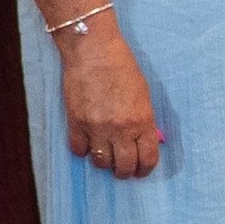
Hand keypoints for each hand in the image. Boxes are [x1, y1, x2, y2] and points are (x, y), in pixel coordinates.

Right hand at [60, 16, 161, 178]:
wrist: (93, 51)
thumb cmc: (122, 67)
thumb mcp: (143, 95)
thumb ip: (144, 120)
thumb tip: (143, 140)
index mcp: (142, 121)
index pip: (147, 158)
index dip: (145, 169)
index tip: (141, 171)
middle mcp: (121, 129)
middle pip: (125, 166)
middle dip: (125, 171)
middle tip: (122, 169)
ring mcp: (97, 128)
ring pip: (101, 162)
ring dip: (104, 162)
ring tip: (104, 156)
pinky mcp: (76, 122)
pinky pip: (79, 150)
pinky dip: (83, 150)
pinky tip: (86, 144)